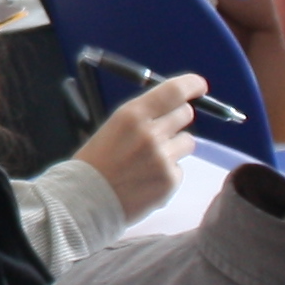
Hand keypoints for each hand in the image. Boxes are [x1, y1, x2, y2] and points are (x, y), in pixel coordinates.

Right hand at [70, 73, 203, 221]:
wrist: (86, 200)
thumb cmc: (96, 162)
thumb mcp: (115, 126)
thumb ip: (144, 116)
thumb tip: (174, 107)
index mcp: (133, 114)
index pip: (174, 90)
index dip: (192, 85)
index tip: (199, 86)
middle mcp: (151, 133)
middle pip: (186, 114)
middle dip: (178, 119)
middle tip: (164, 130)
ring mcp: (163, 158)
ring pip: (188, 142)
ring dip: (175, 147)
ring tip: (151, 160)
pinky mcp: (170, 181)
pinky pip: (180, 169)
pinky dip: (168, 173)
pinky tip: (147, 179)